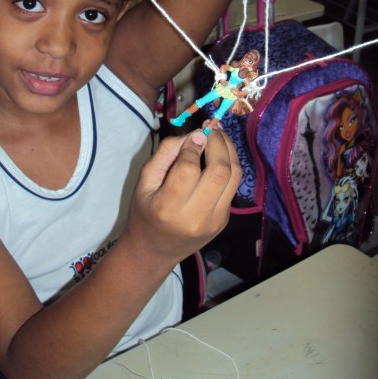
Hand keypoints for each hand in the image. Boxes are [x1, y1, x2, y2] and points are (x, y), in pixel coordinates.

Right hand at [126, 129, 240, 264]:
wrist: (156, 250)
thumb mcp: (144, 182)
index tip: (194, 133)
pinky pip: (232, 186)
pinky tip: (219, 154)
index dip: (193, 146)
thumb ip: (165, 154)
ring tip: (219, 136)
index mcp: (168, 207)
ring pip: (233, 177)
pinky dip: (229, 166)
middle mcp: (195, 216)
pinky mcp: (224, 220)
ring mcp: (214, 220)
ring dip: (230, 151)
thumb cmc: (145, 212)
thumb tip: (194, 135)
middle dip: (218, 143)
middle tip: (211, 128)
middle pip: (219, 171)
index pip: (189, 169)